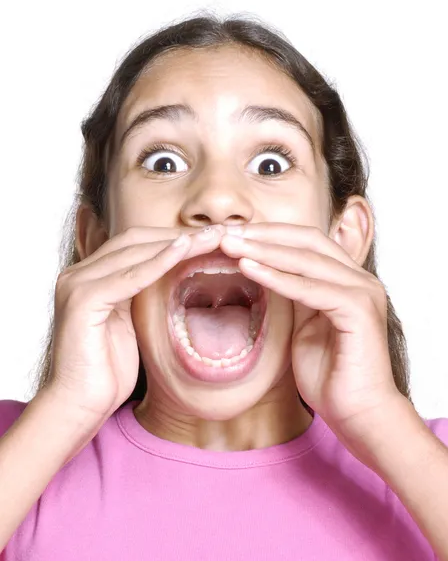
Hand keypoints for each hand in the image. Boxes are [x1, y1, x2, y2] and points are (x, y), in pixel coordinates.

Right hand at [47, 225, 223, 422]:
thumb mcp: (129, 322)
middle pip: (135, 240)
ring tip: (211, 237)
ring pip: (134, 252)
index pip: (135, 244)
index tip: (210, 237)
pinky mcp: (82, 301)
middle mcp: (78, 274)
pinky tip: (184, 252)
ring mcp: (76, 284)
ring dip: (176, 244)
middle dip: (179, 235)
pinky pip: (128, 277)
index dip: (172, 238)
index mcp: (89, 276)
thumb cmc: (107, 370)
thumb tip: (172, 275)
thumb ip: (140, 294)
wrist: (80, 405)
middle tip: (218, 232)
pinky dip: (158, 262)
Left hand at [221, 222, 401, 446]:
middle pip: (307, 240)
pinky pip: (311, 288)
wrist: (357, 414)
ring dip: (264, 250)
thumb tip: (263, 272)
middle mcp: (359, 279)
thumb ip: (292, 297)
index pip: (305, 241)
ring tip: (229, 245)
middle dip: (263, 235)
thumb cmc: (329, 374)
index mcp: (347, 279)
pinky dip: (278, 278)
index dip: (267, 235)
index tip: (231, 234)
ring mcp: (363, 292)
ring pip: (307, 259)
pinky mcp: (360, 311)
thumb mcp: (303, 326)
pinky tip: (249, 269)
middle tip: (225, 233)